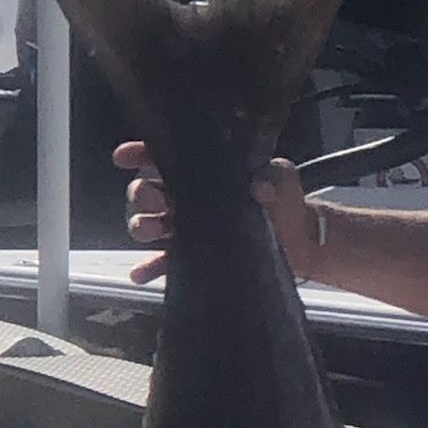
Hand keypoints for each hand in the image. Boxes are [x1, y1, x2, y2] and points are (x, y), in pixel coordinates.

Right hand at [112, 142, 323, 285]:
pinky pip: (164, 262)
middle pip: (147, 192)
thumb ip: (271, 175)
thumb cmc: (287, 201)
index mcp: (205, 174)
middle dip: (142, 193)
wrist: (302, 241)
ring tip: (152, 230)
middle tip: (155, 199)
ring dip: (142, 226)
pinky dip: (149, 267)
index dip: (140, 154)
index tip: (124, 157)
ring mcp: (189, 229)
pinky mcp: (195, 257)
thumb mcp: (281, 179)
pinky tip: (140, 273)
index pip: (166, 157)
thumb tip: (260, 186)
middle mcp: (189, 199)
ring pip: (148, 225)